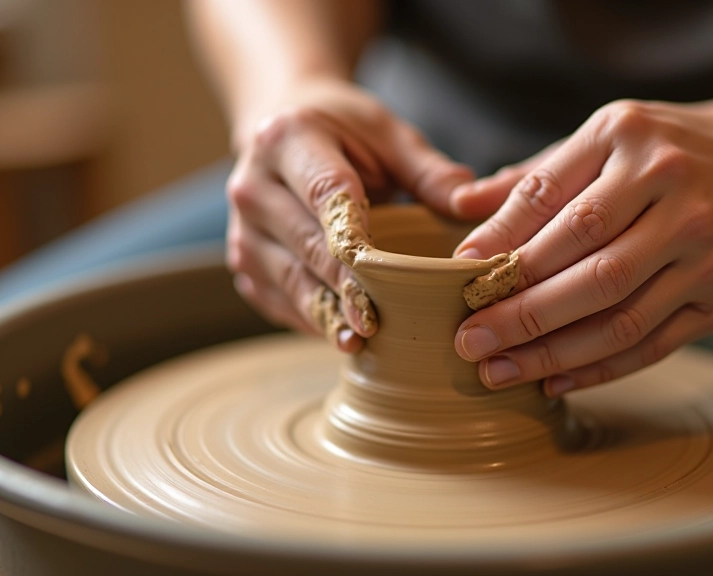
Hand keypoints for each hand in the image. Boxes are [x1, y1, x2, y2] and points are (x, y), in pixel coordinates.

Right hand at [226, 78, 473, 350]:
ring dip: (325, 312)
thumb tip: (470, 205)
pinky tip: (341, 335)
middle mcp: (253, 186)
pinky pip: (278, 299)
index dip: (353, 237)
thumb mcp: (388, 134)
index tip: (382, 274)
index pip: (324, 194)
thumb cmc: (345, 133)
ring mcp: (241, 229)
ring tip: (359, 341)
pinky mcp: (243, 264)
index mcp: (288, 139)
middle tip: (377, 321)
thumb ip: (429, 170)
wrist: (279, 131)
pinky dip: (310, 318)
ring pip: (287, 279)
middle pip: (304, 244)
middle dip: (343, 286)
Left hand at [452, 98, 712, 395]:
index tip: (459, 273)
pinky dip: (598, 368)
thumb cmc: (673, 149)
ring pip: (617, 316)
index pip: (553, 200)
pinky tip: (553, 381)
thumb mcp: (609, 135)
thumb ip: (537, 176)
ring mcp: (703, 251)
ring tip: (496, 370)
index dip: (501, 242)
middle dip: (519, 310)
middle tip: (468, 338)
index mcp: (632, 141)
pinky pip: (651, 344)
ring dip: (550, 352)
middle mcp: (673, 194)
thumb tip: (457, 204)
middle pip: (587, 267)